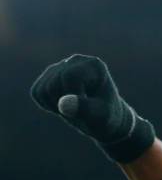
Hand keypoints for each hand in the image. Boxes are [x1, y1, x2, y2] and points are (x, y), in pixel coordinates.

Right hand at [31, 54, 154, 161]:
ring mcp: (60, 67)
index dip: (74, 95)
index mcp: (94, 65)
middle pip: (54, 83)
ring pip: (43, 88)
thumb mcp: (101, 115)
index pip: (70, 76)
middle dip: (65, 102)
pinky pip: (36, 92)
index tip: (88, 106)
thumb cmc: (107, 116)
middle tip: (82, 109)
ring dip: (56, 105)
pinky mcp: (49, 76)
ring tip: (75, 107)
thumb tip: (64, 104)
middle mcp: (76, 61)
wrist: (102, 118)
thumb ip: (85, 109)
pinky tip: (64, 105)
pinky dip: (47, 104)